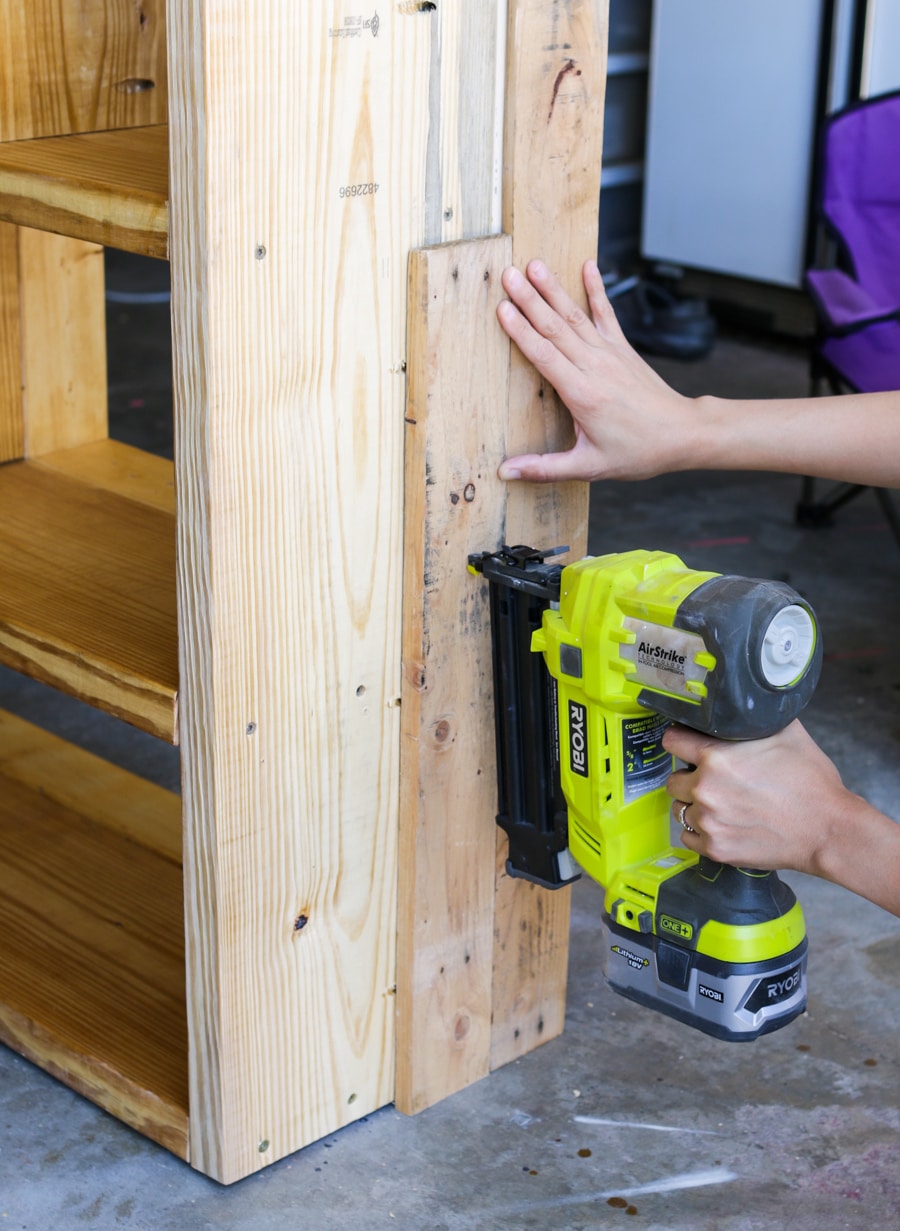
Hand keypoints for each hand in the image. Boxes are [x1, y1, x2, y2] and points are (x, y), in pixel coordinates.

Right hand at [496, 259, 694, 482]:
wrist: (682, 434)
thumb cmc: (637, 452)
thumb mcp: (589, 467)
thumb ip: (545, 468)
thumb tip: (506, 473)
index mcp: (583, 395)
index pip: (546, 356)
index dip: (522, 332)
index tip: (503, 310)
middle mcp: (595, 367)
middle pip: (556, 329)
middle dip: (530, 300)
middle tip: (508, 275)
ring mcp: (611, 354)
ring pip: (576, 316)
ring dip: (554, 289)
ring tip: (535, 265)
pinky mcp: (623, 349)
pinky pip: (607, 313)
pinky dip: (597, 289)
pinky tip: (589, 266)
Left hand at [663, 720, 845, 874]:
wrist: (828, 830)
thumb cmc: (810, 783)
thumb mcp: (786, 734)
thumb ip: (754, 719)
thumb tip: (744, 705)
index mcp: (715, 757)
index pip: (672, 741)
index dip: (680, 741)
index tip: (686, 746)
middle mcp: (705, 789)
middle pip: (673, 780)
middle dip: (690, 778)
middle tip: (714, 781)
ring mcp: (708, 821)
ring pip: (681, 809)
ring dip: (695, 806)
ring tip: (722, 805)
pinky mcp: (715, 848)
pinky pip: (688, 837)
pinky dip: (701, 832)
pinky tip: (723, 825)